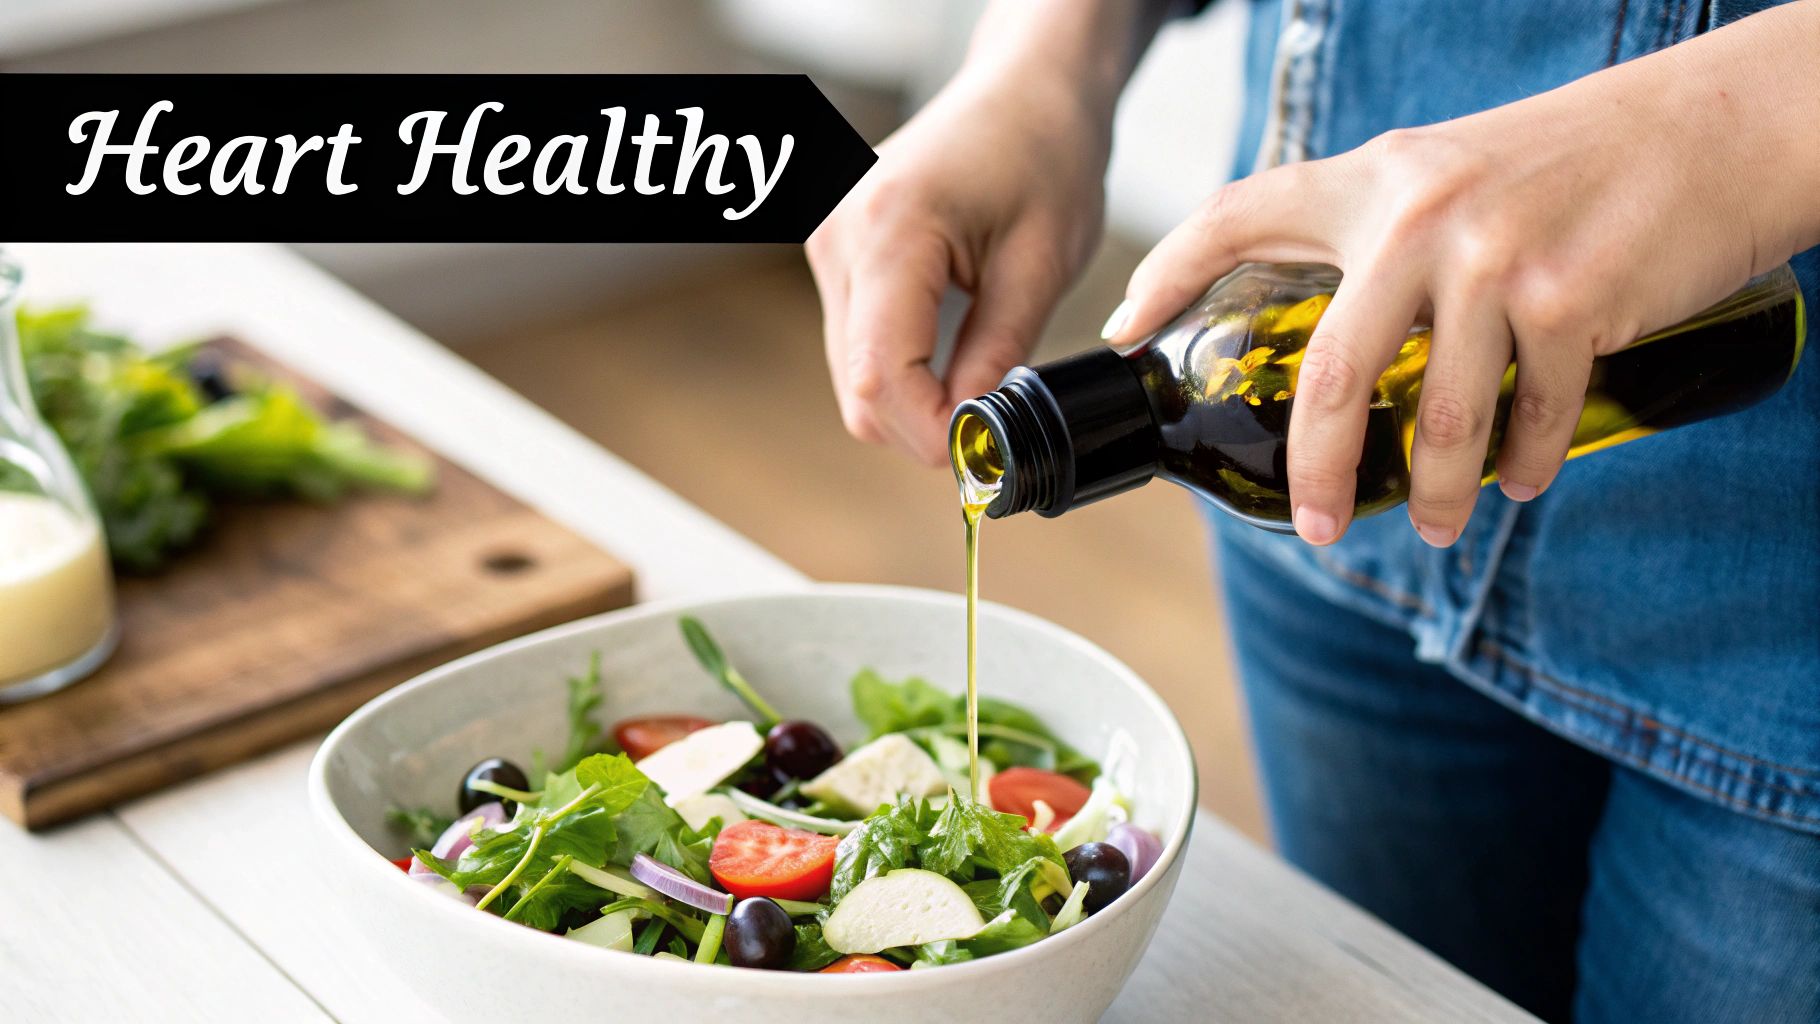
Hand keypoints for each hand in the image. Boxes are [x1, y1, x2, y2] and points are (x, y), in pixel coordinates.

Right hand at [809, 0, 1165, 466]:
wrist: (1024, 90)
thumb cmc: (1044, 153)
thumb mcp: (1041, 263)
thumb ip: (999, 353)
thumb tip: (974, 433)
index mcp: (890, 228)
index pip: (882, 375)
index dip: (931, 431)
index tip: (986, 450)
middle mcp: (839, 234)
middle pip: (858, 386)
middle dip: (923, 425)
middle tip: (993, 430)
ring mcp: (827, 242)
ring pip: (852, 373)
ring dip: (913, 399)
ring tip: (980, 384)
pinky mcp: (834, 251)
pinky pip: (855, 342)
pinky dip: (901, 369)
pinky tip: (951, 357)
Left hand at [1101, 4, 1819, 546]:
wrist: (1710, 130)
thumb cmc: (1570, 164)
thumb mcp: (1446, 175)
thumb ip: (1382, 237)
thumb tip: (1331, 338)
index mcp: (1373, 181)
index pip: (1237, 215)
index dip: (1164, 273)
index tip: (1119, 333)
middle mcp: (1420, 215)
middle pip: (1330, 375)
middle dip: (1317, 469)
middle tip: (1312, 524)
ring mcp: (1495, 260)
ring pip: (1438, 417)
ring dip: (1436, 491)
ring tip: (1436, 523)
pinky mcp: (1570, 300)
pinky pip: (1527, 416)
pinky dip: (1521, 464)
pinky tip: (1520, 480)